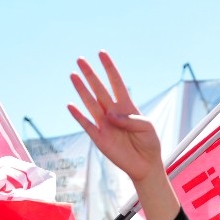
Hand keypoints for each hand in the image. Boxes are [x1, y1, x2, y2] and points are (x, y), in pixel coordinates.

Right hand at [68, 52, 162, 183]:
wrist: (145, 165)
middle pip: (99, 89)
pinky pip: (86, 124)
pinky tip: (70, 105)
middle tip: (80, 59)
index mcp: (127, 106)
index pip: (116, 83)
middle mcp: (113, 112)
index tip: (102, 53)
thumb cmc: (149, 144)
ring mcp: (104, 124)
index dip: (109, 68)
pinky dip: (78, 115)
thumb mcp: (147, 128)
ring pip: (90, 102)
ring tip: (73, 75)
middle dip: (90, 74)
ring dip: (81, 90)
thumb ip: (131, 119)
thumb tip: (110, 115)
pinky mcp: (99, 138)